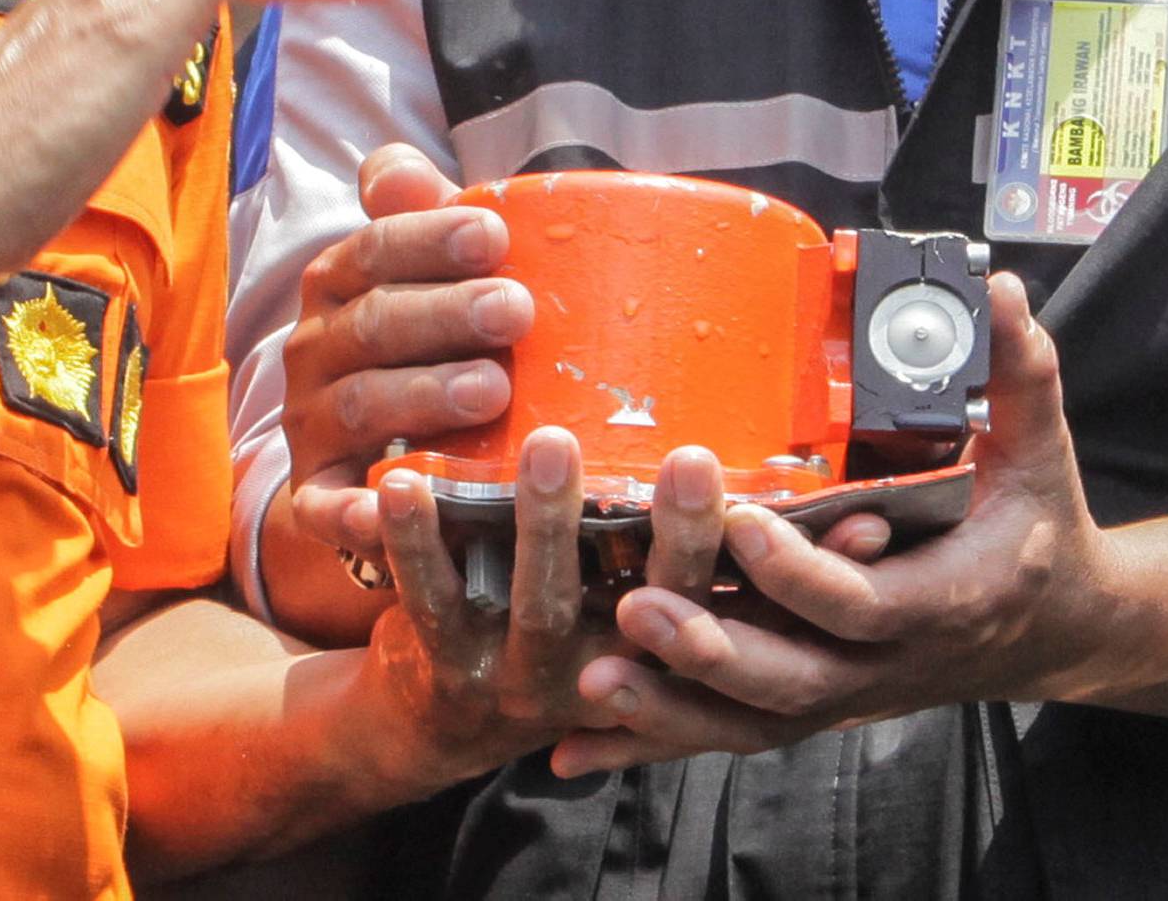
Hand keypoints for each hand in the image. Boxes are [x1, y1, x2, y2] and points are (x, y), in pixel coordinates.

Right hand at [282, 145, 533, 557]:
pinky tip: (400, 505)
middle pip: (374, 323)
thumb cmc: (432, 339)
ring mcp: (312, 424)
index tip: (495, 235)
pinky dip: (357, 512)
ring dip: (425, 395)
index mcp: (341, 283)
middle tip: (517, 310)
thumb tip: (395, 166)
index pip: (375, 247)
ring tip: (494, 390)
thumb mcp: (435, 272)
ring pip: (361, 404)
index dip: (431, 238)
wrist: (381, 454)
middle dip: (446, 314)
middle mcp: (315, 348)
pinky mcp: (316, 497)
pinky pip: (328, 507)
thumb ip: (426, 216)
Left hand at [359, 433, 728, 785]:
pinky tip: (403, 483)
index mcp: (657, 654)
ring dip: (546, 522)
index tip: (748, 481)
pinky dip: (415, 541)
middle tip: (691, 459)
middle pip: (650, 609)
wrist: (434, 726)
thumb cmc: (545, 632)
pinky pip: (434, 601)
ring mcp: (525, 681)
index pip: (710, 602)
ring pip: (543, 603)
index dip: (726, 549)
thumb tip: (763, 462)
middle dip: (675, 536)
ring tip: (549, 441)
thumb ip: (666, 561)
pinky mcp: (450, 672)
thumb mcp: (615, 618)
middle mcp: (602, 676)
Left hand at [555, 273, 1109, 775]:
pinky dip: (657, 742)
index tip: (739, 523)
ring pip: (755, 722)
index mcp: (944, 600)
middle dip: (714, 652)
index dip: (799, 575)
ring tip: (594, 678)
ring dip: (672, 710)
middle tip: (634, 607)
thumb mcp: (1041, 447)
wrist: (1059, 629)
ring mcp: (851, 693)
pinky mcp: (817, 699)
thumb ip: (1017, 371)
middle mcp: (892, 663)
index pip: (863, 605)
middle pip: (796, 683)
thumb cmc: (1040, 523)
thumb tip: (993, 289)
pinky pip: (732, 732)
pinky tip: (575, 746)